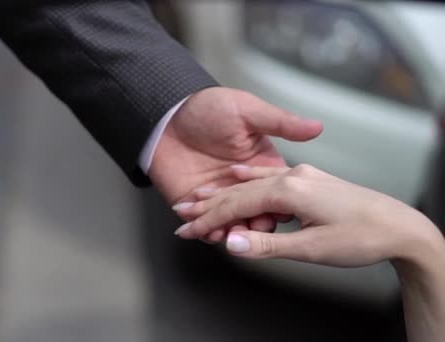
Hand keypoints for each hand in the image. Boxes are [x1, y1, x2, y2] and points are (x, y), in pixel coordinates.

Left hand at [148, 87, 322, 240]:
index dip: (280, 206)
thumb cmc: (208, 107)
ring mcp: (217, 196)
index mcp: (260, 165)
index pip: (276, 193)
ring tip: (230, 234)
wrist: (168, 115)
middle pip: (256, 214)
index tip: (281, 214)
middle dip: (256, 225)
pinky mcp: (193, 204)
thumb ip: (280, 122)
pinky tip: (209, 232)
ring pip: (231, 224)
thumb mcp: (248, 110)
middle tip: (253, 228)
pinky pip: (204, 225)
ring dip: (233, 232)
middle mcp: (240, 185)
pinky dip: (208, 232)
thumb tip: (316, 127)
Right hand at [174, 164, 443, 266]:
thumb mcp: (311, 248)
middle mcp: (292, 177)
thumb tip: (230, 242)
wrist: (401, 225)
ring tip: (197, 197)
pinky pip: (267, 178)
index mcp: (289, 191)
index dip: (208, 220)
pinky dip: (246, 181)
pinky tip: (236, 176)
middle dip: (206, 204)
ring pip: (251, 183)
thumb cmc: (361, 236)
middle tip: (180, 214)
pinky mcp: (309, 180)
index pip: (236, 206)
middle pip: (238, 191)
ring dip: (222, 192)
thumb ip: (266, 244)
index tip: (186, 231)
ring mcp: (302, 176)